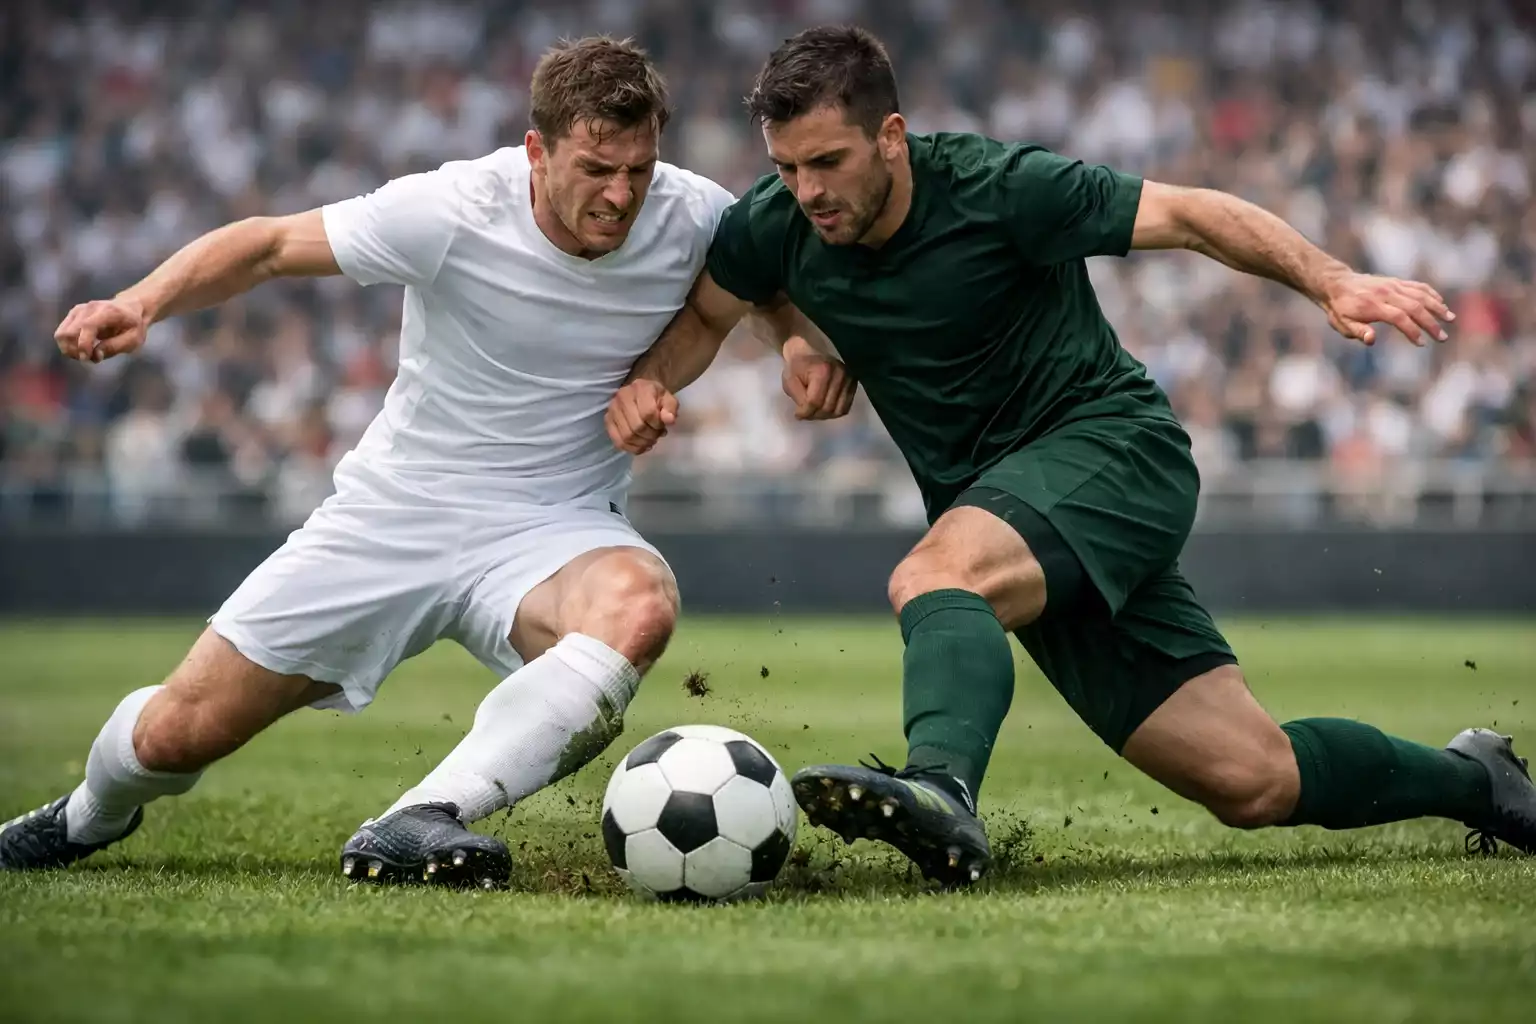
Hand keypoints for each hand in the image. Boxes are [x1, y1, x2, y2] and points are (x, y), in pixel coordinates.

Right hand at [54, 296, 150, 362]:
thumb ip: (115, 347)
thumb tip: (95, 355)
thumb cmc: (133, 326)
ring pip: (61, 334)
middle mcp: (89, 308)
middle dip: (75, 351)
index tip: (87, 358)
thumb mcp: (134, 339)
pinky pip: (61, 334)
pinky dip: (68, 345)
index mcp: (108, 312)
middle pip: (68, 332)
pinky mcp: (72, 315)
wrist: (129, 308)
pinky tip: (82, 349)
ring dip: (70, 350)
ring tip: (86, 355)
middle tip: (89, 359)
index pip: (87, 326)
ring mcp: (78, 310)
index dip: (83, 344)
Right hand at [606, 378, 678, 454]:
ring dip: (642, 443)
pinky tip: (641, 446)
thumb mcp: (668, 399)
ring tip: (650, 440)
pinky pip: (618, 441)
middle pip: (637, 426)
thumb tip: (669, 420)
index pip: (648, 413)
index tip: (662, 425)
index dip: (657, 424)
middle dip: (651, 435)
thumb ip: (671, 408)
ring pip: (627, 436)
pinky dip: (632, 448)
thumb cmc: (655, 397)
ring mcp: (612, 409)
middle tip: (657, 434)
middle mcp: (622, 397)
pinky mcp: (608, 421)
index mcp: (640, 388)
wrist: (640, 393)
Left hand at [781, 335, 856, 419]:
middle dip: (814, 415)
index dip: (805, 412)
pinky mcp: (853, 383)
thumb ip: (799, 399)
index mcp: (823, 370)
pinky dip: (834, 411)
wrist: (807, 352)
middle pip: (828, 408)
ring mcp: (849, 378)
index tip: (797, 414)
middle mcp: (840, 374)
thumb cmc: (797, 367)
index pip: (815, 401)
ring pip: (838, 410)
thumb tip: (805, 415)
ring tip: (815, 411)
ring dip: (825, 415)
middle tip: (805, 413)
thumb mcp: (790, 382)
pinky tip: (825, 407)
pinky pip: (845, 407)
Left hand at [1319, 272, 1453, 346]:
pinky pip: (1417, 286)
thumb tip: (1372, 340)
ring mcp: (1392, 285)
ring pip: (1420, 294)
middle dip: (1431, 323)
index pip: (1399, 318)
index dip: (1412, 331)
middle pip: (1414, 307)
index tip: (1421, 343)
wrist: (1337, 284)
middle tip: (1442, 337)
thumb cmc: (1340, 309)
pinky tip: (1441, 303)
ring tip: (1450, 318)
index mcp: (1373, 306)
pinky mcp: (1396, 282)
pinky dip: (1431, 294)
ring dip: (1437, 307)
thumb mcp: (1342, 324)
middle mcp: (1386, 293)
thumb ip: (1358, 332)